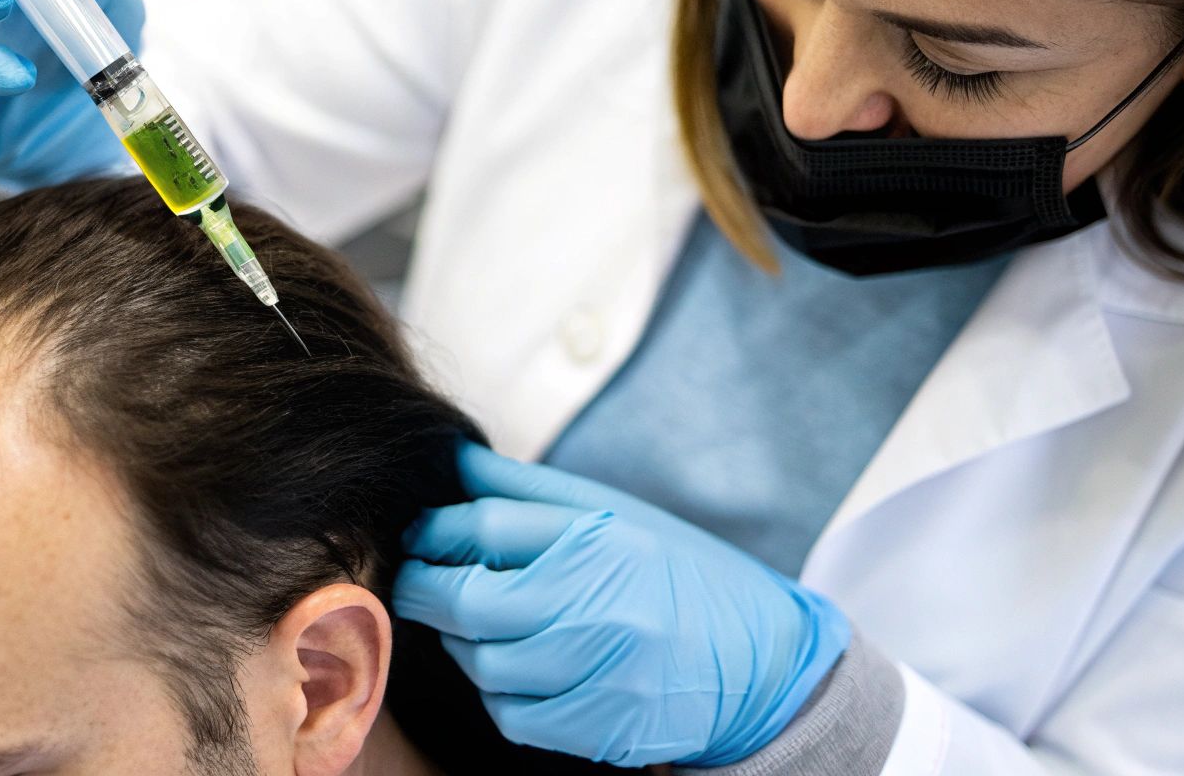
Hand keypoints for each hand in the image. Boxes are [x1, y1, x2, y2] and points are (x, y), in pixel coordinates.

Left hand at [394, 441, 851, 767]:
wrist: (763, 661)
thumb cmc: (676, 573)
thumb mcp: (613, 511)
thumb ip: (526, 490)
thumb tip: (451, 457)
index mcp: (602, 539)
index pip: (485, 528)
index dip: (435, 531)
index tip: (421, 534)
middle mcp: (600, 606)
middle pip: (469, 602)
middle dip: (427, 590)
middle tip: (421, 581)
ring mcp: (600, 673)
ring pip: (482, 663)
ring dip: (465, 642)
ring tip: (484, 621)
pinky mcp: (598, 726)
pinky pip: (511, 714)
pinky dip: (501, 691)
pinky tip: (522, 667)